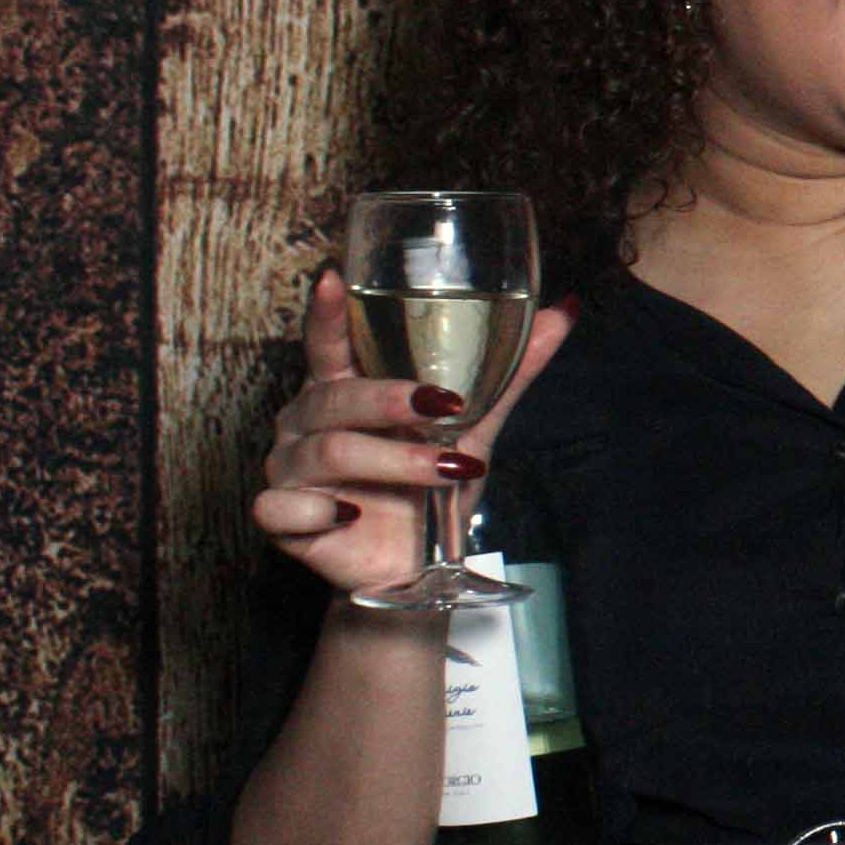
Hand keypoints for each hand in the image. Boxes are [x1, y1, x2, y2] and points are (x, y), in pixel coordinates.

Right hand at [250, 267, 574, 597]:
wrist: (419, 565)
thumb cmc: (432, 486)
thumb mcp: (474, 425)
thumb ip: (509, 372)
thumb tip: (564, 310)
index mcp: (343, 389)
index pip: (328, 342)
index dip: (328, 313)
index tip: (334, 278)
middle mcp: (307, 422)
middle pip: (335, 397)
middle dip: (391, 400)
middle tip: (446, 406)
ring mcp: (289, 469)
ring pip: (327, 451)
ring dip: (393, 460)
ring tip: (445, 469)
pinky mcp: (282, 519)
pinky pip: (280, 507)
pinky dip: (319, 510)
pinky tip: (351, 513)